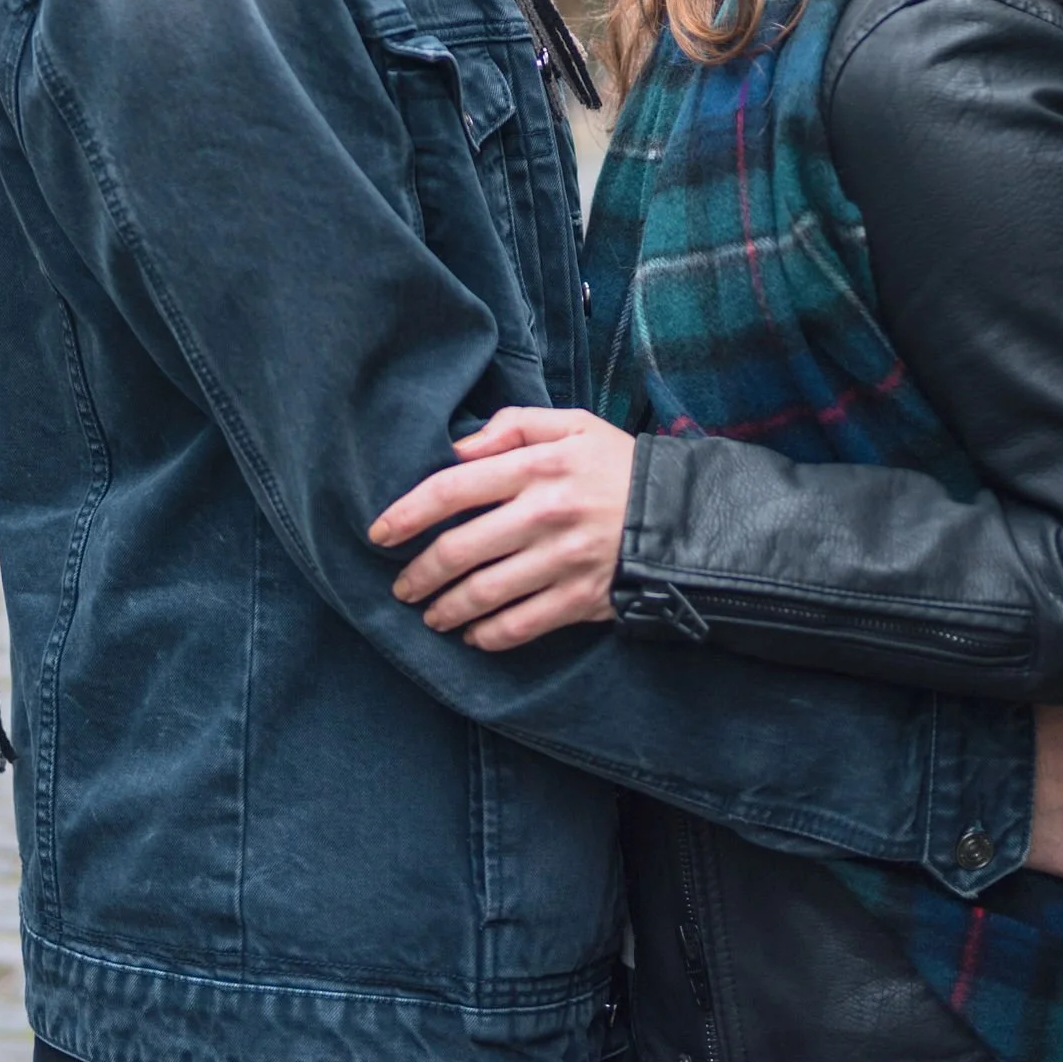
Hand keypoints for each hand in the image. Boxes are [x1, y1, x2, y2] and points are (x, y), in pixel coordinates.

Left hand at [368, 405, 637, 649]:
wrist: (682, 516)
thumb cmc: (618, 466)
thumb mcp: (573, 425)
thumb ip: (513, 425)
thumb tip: (458, 448)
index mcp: (539, 466)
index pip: (453, 488)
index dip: (407, 513)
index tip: (380, 532)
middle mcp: (545, 513)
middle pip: (459, 549)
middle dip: (419, 573)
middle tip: (401, 586)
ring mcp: (563, 560)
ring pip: (484, 593)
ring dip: (445, 609)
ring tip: (429, 614)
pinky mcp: (581, 599)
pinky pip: (521, 625)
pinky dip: (488, 635)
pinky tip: (471, 635)